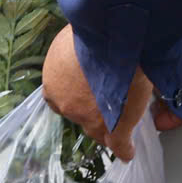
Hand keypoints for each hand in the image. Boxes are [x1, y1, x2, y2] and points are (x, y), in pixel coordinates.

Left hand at [43, 27, 154, 160]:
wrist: (114, 38)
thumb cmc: (92, 32)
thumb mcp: (73, 40)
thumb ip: (73, 57)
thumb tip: (80, 54)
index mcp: (53, 84)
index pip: (61, 100)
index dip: (77, 97)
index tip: (87, 93)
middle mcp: (66, 105)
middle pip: (79, 116)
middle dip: (91, 110)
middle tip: (107, 100)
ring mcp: (90, 119)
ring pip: (99, 131)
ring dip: (109, 126)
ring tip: (121, 120)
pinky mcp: (113, 128)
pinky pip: (119, 145)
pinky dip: (124, 148)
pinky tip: (128, 150)